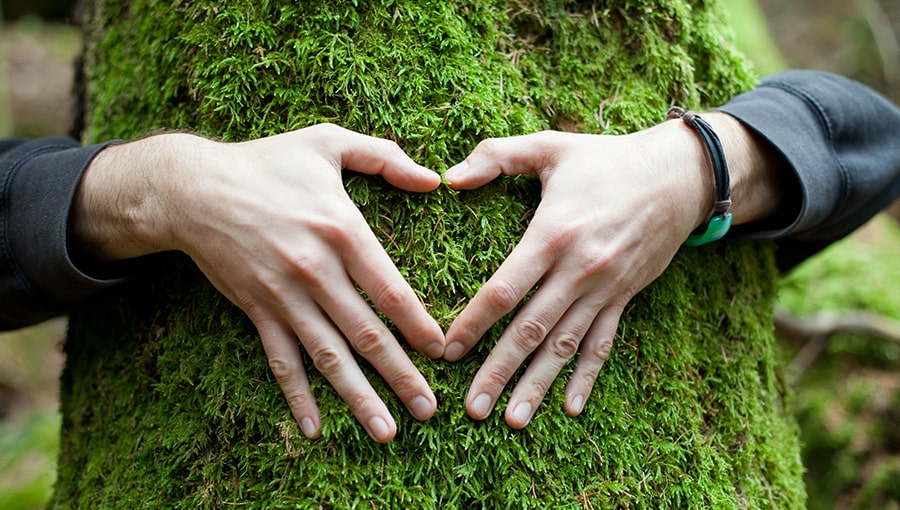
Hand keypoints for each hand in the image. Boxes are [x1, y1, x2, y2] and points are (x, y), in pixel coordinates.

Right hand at [71, 124, 444, 441]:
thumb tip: (433, 179)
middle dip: (401, 376)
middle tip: (428, 409)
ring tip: (387, 432)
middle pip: (367, 334)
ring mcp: (284, 296)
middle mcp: (316, 270)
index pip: (391, 291)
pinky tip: (313, 428)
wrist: (193, 188)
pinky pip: (281, 360)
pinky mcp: (257, 309)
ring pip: (329, 356)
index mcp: (342, 230)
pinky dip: (297, 396)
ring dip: (359, 397)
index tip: (443, 353)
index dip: (420, 326)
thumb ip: (385, 156)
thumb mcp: (328, 142)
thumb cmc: (267, 162)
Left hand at [442, 113, 785, 428]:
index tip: (447, 352)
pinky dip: (587, 377)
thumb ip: (496, 156)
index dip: (473, 323)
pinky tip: (570, 407)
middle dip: (499, 371)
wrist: (679, 176)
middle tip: (473, 410)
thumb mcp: (550, 146)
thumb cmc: (606, 159)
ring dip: (538, 385)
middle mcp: (578, 270)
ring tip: (512, 420)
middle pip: (530, 330)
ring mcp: (604, 289)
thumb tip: (449, 176)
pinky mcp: (624, 298)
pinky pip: (602, 344)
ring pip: (565, 346)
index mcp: (552, 234)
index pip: (504, 290)